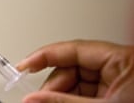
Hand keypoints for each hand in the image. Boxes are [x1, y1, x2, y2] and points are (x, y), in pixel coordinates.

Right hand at [17, 40, 133, 102]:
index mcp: (121, 60)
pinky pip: (82, 91)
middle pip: (71, 66)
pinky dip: (70, 99)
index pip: (73, 48)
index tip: (24, 65)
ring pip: (75, 81)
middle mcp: (117, 66)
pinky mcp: (112, 92)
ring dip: (60, 94)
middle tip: (38, 100)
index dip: (44, 55)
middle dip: (53, 85)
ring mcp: (114, 80)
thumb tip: (33, 98)